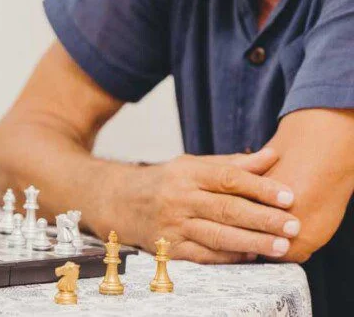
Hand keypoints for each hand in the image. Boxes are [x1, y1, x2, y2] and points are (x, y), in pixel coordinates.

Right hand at [92, 148, 300, 263]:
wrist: (121, 201)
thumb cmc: (165, 181)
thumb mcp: (193, 165)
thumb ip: (232, 164)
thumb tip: (271, 156)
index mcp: (187, 173)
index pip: (228, 178)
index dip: (259, 187)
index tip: (288, 195)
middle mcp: (179, 198)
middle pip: (226, 209)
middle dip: (263, 218)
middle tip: (293, 224)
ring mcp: (173, 224)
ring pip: (218, 235)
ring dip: (252, 242)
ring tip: (282, 246)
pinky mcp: (170, 248)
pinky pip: (204, 255)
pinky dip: (230, 257)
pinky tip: (252, 256)